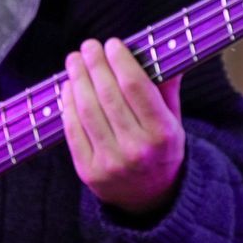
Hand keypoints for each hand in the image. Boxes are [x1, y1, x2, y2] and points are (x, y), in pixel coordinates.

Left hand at [60, 38, 185, 216]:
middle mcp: (137, 150)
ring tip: (75, 61)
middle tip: (88, 46)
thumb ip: (166, 87)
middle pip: (108, 96)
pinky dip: (68, 105)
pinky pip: (72, 131)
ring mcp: (110, 163)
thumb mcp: (174, 121)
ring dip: (78, 80)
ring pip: (87, 111)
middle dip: (95, 65)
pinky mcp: (88, 172)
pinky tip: (68, 87)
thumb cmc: (161, 149)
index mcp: (163, 134)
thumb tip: (161, 47)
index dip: (121, 61)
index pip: (137, 88)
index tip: (112, 43)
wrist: (150, 199)